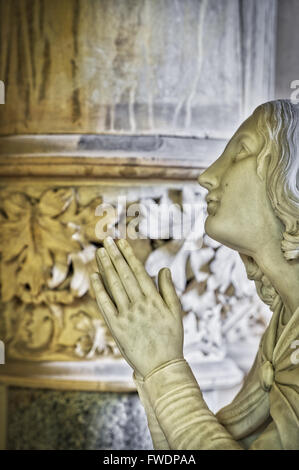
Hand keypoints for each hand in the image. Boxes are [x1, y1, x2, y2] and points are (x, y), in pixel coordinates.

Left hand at [90, 237, 183, 377]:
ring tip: (100, 252)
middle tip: (107, 240)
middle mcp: (139, 304)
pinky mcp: (116, 328)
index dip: (129, 256)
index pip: (138, 272)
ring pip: (114, 286)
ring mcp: (126, 316)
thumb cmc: (171, 339)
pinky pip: (105, 305)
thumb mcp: (175, 313)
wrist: (162, 367)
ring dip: (106, 268)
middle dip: (115, 256)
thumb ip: (168, 290)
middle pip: (124, 275)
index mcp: (154, 300)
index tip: (122, 242)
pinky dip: (99, 290)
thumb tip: (163, 268)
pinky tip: (95, 277)